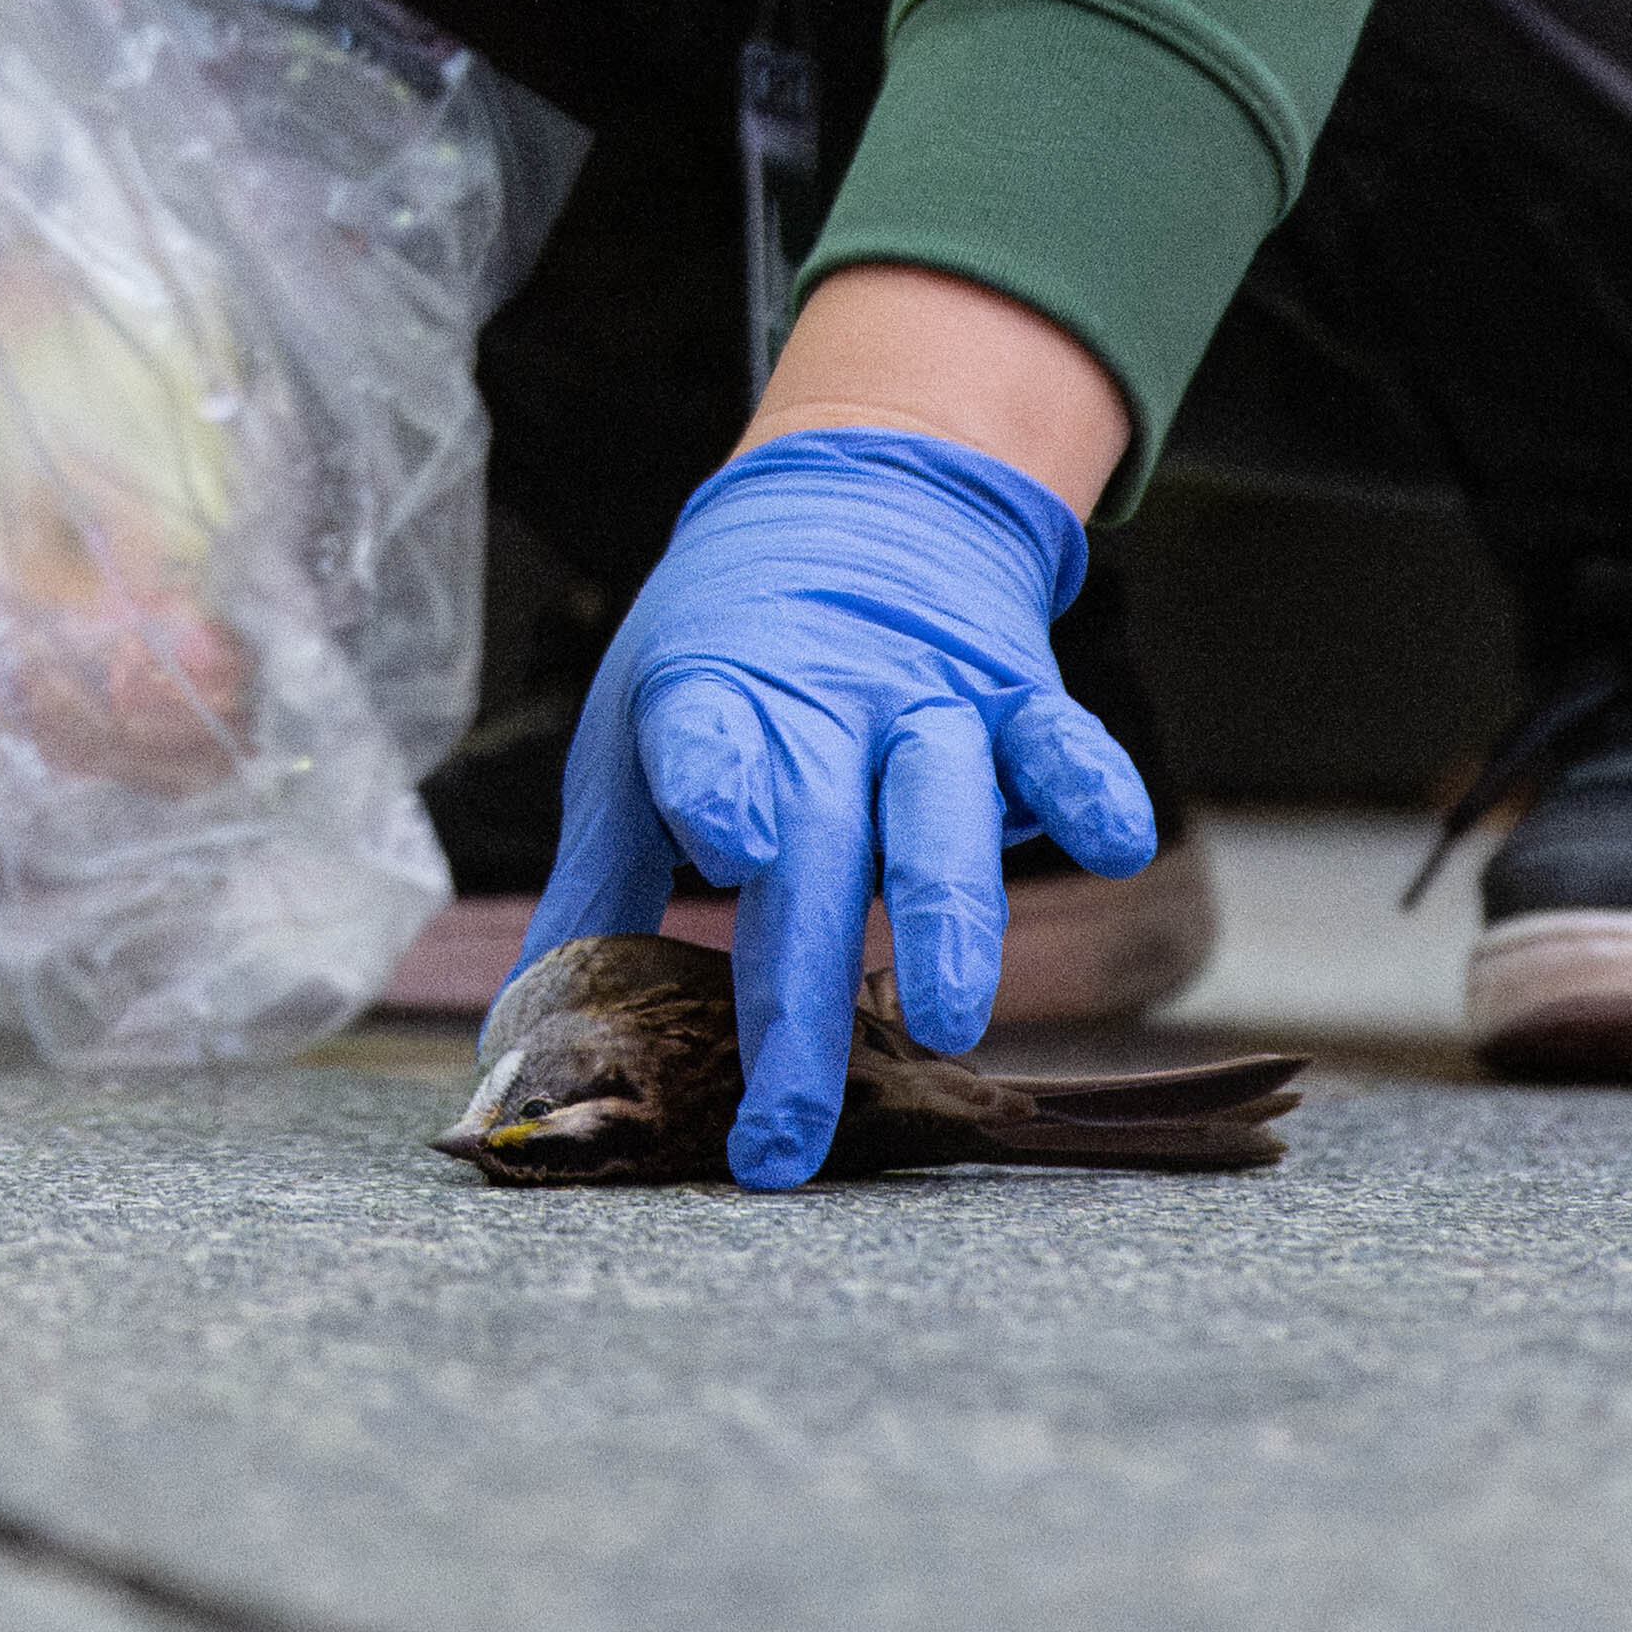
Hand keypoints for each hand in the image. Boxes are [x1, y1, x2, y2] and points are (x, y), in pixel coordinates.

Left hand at [521, 427, 1153, 1188]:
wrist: (846, 505)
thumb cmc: (719, 657)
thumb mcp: (631, 744)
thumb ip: (592, 894)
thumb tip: (518, 1048)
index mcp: (708, 695)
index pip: (702, 737)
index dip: (713, 783)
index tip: (724, 847)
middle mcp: (823, 699)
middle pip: (818, 847)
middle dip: (802, 998)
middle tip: (789, 1127)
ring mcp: (928, 698)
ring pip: (941, 806)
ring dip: (946, 913)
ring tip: (947, 1022)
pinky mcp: (1016, 697)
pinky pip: (1060, 740)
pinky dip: (1089, 786)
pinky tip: (1113, 842)